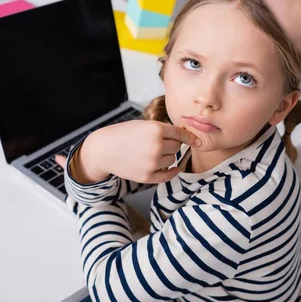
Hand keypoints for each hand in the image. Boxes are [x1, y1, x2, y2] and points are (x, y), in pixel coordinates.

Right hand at [65, 120, 200, 184]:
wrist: (103, 150)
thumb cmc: (123, 134)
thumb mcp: (143, 125)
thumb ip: (163, 130)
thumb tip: (187, 138)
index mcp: (156, 129)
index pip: (180, 134)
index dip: (189, 137)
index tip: (197, 140)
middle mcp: (156, 145)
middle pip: (177, 147)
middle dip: (172, 145)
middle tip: (158, 143)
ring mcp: (152, 162)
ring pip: (173, 159)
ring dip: (167, 156)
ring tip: (152, 152)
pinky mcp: (148, 176)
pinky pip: (168, 175)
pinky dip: (173, 171)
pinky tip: (174, 169)